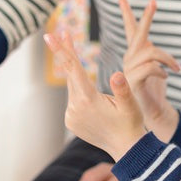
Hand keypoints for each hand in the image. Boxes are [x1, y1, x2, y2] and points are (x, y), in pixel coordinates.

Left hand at [44, 31, 144, 160]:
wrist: (126, 149)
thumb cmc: (131, 124)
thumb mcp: (131, 105)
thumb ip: (123, 89)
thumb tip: (118, 74)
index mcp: (88, 99)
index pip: (72, 68)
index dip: (62, 50)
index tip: (49, 36)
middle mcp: (75, 107)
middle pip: (70, 74)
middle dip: (68, 53)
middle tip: (63, 31)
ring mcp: (71, 115)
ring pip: (73, 87)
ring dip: (78, 77)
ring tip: (98, 88)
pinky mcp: (71, 122)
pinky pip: (74, 100)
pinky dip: (80, 93)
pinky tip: (94, 102)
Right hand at [119, 0, 179, 140]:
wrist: (153, 113)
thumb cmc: (154, 89)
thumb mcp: (156, 68)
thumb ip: (153, 55)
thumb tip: (153, 45)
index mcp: (135, 53)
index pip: (130, 29)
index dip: (126, 12)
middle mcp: (130, 58)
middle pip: (138, 33)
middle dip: (147, 17)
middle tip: (153, 0)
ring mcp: (130, 70)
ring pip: (151, 52)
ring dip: (167, 59)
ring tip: (177, 68)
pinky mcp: (134, 81)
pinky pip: (150, 67)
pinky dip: (162, 70)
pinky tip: (166, 76)